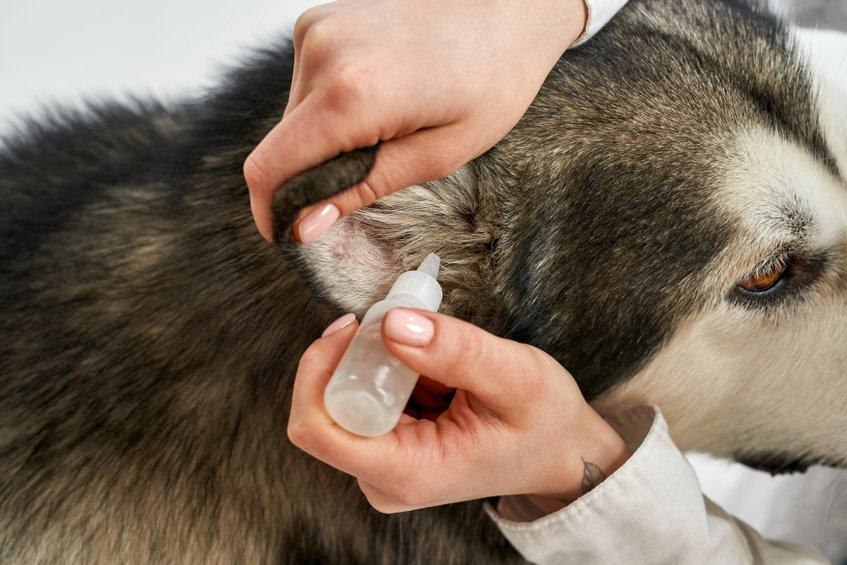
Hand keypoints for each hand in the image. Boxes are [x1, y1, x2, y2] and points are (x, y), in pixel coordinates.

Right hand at [244, 0, 588, 241]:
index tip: (288, 233)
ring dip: (325, 139)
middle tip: (370, 175)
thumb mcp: (439, 154)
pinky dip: (332, 107)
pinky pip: (307, 86)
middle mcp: (322, 53)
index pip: (270, 168)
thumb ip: (362, 188)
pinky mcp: (322, 20)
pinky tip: (380, 98)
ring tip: (388, 125)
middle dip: (310, 176)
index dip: (271, 212)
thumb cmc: (493, 76)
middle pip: (281, 145)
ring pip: (294, 116)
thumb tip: (304, 224)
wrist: (510, 7)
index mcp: (352, 93)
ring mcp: (318, 30)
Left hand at [288, 309, 630, 512]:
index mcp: (409, 473)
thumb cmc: (544, 424)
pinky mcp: (387, 449)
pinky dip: (388, 370)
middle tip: (403, 324)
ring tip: (430, 351)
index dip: (321, 368)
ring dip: (378, 360)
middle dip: (359, 355)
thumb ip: (455, 350)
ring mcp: (383, 466)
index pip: (316, 427)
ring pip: (344, 398)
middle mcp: (384, 479)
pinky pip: (364, 398)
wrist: (559, 452)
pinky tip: (429, 368)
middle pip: (326, 407)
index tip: (355, 326)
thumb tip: (392, 323)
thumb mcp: (516, 377)